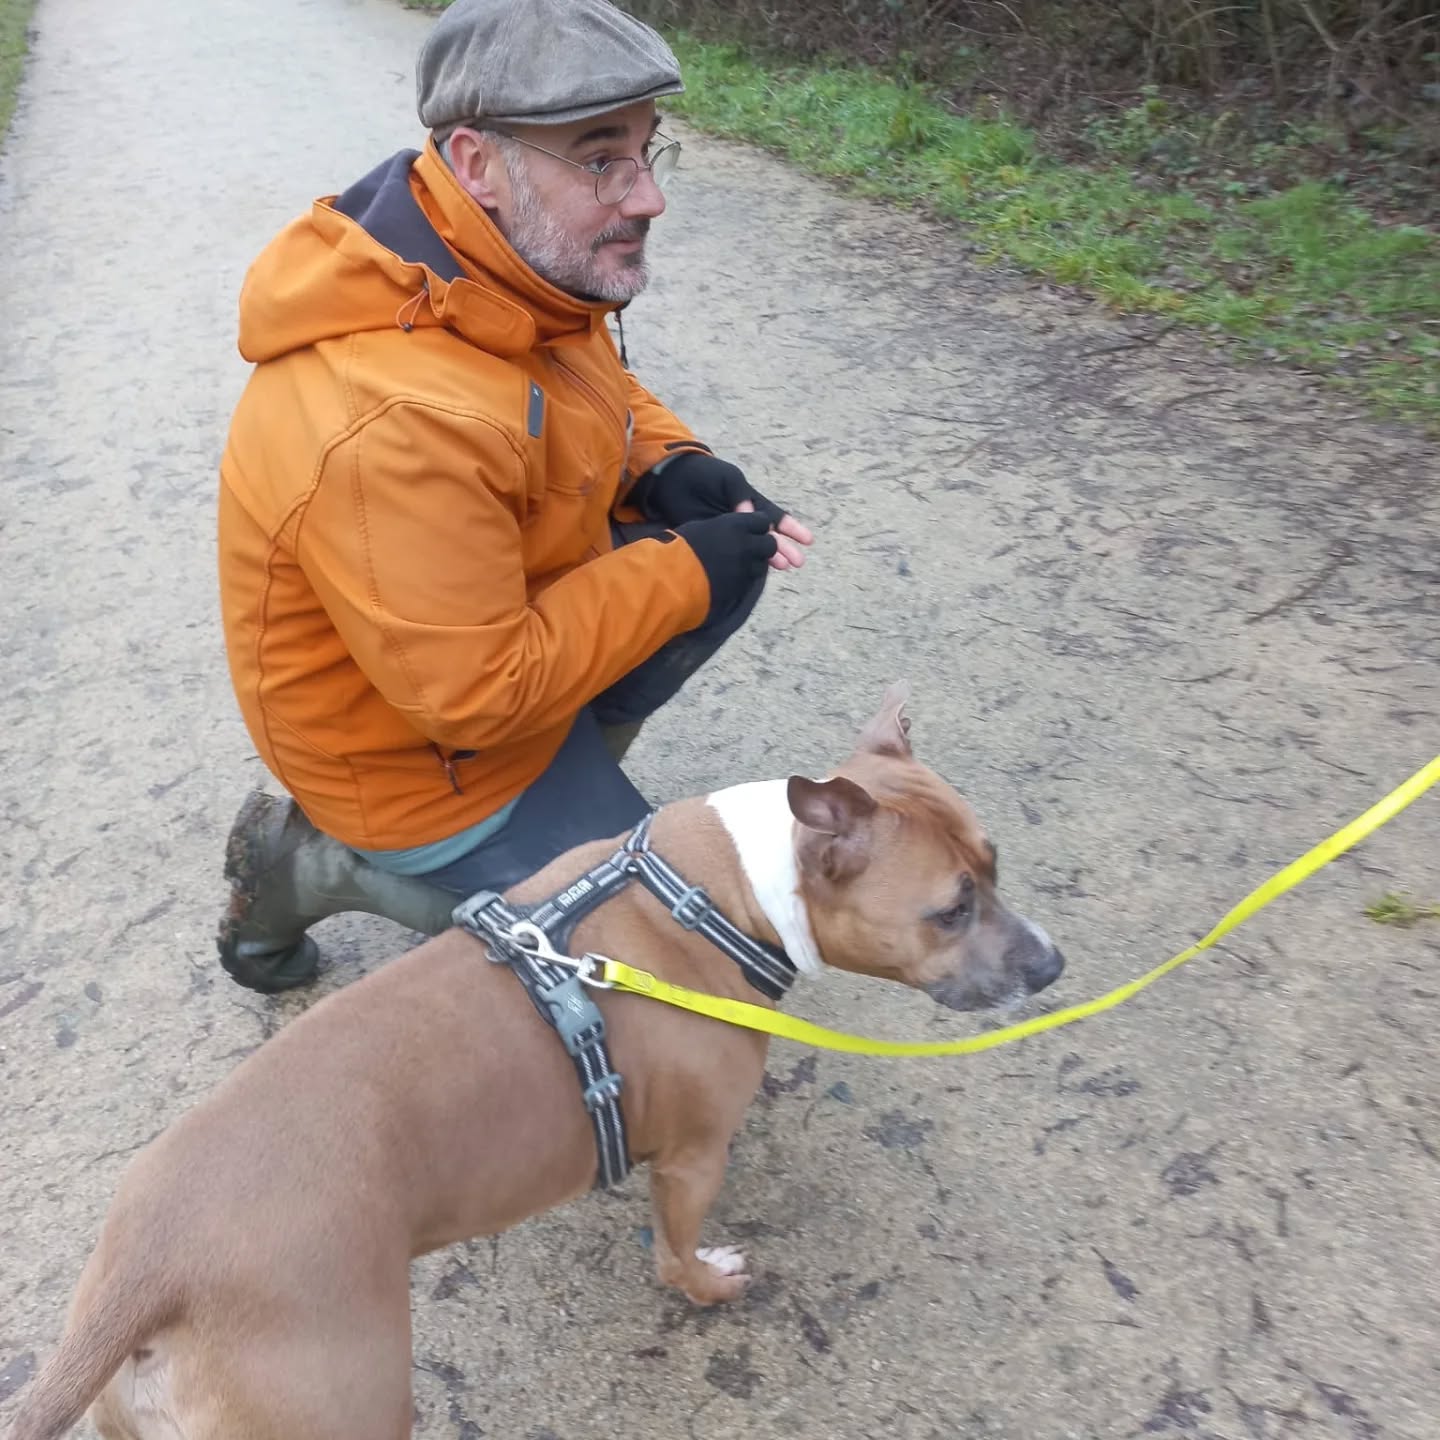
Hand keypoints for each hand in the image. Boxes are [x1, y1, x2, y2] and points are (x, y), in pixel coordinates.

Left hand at [631, 453, 812, 571]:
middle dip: (785, 547)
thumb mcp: (726, 478)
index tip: (807, 540)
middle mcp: (744, 520)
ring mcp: (730, 533)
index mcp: (751, 503)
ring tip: (783, 567)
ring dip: (769, 557)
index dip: (791, 528)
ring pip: (754, 548)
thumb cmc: (705, 475)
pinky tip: (754, 571)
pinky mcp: (714, 541)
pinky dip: (744, 563)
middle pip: (769, 536)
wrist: (674, 481)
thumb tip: (750, 515)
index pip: (775, 517)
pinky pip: (733, 554)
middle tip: (798, 562)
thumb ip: (740, 495)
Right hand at [676, 511, 778, 621]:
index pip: (762, 520)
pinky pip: (748, 581)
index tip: (752, 529)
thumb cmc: (678, 547)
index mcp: (735, 525)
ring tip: (738, 565)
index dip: (758, 525)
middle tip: (752, 549)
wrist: (672, 577)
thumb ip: (722, 527)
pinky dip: (743, 578)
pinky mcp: (740, 588)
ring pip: (761, 565)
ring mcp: (744, 568)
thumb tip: (731, 530)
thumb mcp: (700, 527)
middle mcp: (745, 545)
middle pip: (769, 544)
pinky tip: (730, 577)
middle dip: (763, 546)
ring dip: (754, 564)